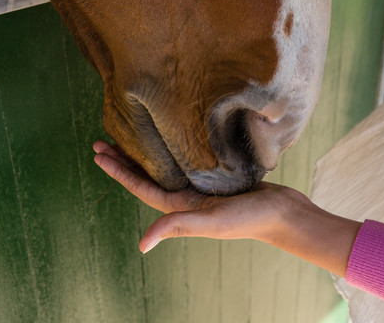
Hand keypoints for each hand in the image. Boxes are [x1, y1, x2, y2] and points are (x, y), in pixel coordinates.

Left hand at [93, 140, 361, 276]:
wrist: (284, 213)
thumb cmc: (250, 219)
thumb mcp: (212, 222)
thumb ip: (178, 226)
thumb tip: (142, 245)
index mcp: (181, 207)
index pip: (142, 187)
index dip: (119, 171)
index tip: (99, 154)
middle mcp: (186, 197)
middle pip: (147, 176)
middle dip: (124, 161)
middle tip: (102, 142)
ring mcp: (200, 187)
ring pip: (164, 168)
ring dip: (144, 154)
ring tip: (129, 138)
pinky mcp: (215, 176)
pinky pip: (185, 161)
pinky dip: (171, 149)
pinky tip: (170, 138)